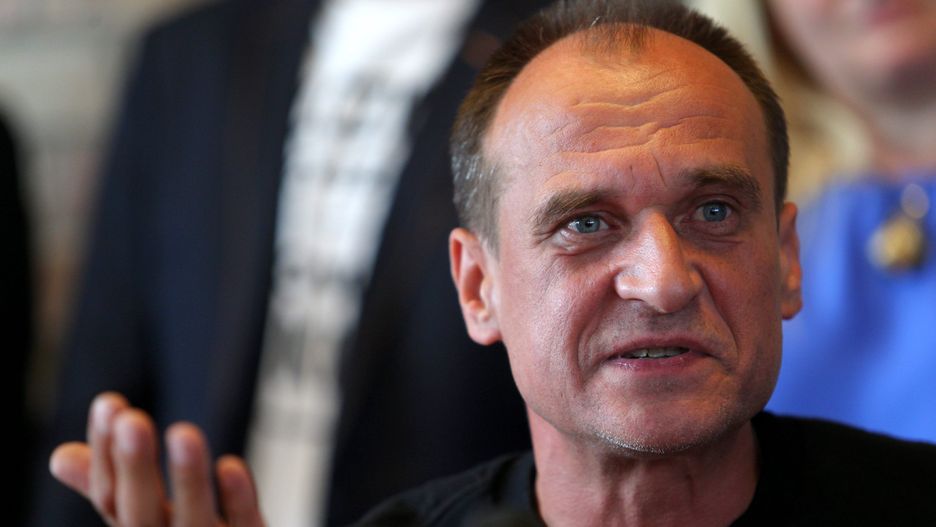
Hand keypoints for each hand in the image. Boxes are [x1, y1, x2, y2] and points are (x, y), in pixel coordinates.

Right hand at [50, 392, 264, 526]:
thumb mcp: (146, 517)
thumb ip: (112, 488)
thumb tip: (61, 456)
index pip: (110, 497)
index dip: (107, 453)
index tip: (109, 403)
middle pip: (140, 516)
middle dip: (134, 469)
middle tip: (132, 420)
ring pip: (193, 520)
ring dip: (188, 479)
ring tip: (183, 433)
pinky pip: (244, 526)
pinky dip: (237, 499)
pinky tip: (231, 466)